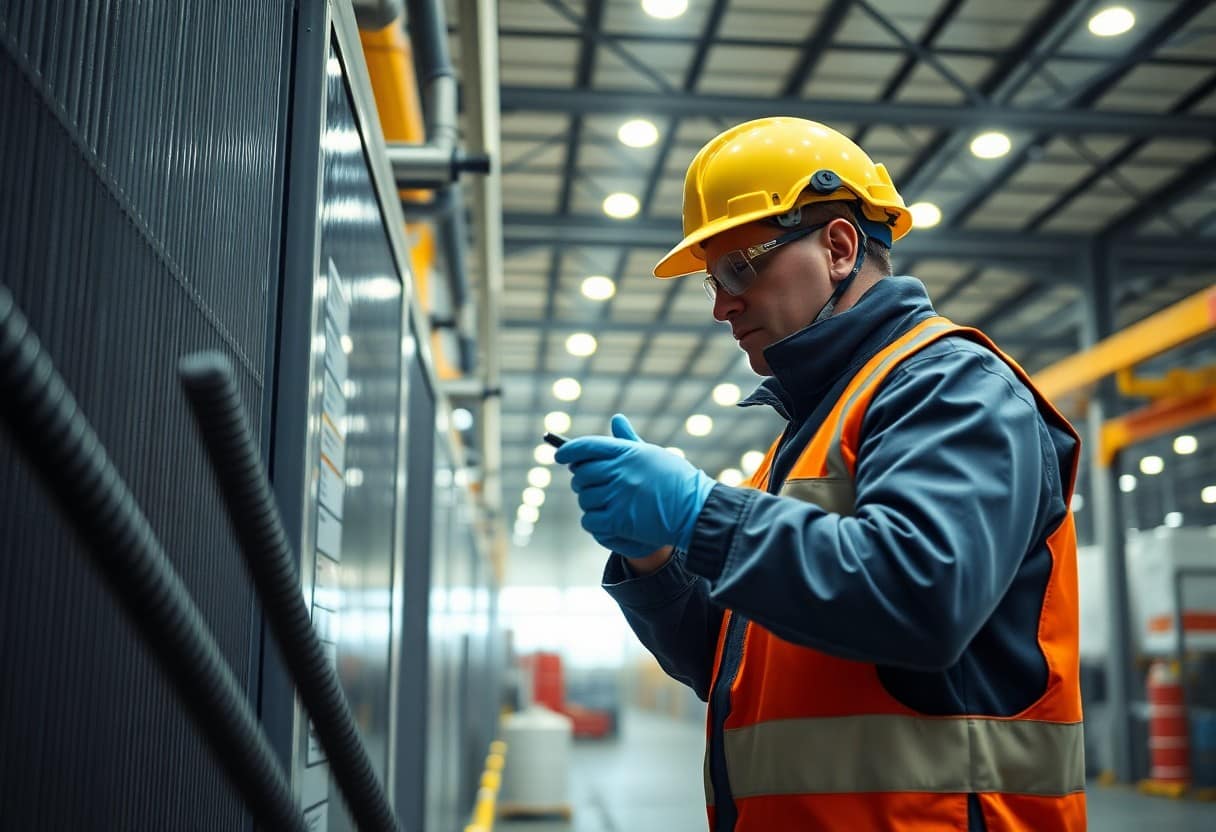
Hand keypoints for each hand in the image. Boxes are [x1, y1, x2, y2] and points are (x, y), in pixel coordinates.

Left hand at [555, 414, 715, 554]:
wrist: (695, 510)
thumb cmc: (675, 480)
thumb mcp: (652, 454)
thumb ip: (628, 440)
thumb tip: (616, 419)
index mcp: (627, 452)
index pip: (587, 446)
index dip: (568, 450)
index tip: (559, 455)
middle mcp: (620, 472)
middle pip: (581, 474)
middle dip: (581, 480)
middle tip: (588, 485)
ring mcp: (618, 496)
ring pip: (584, 499)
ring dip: (590, 503)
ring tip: (605, 504)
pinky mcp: (619, 520)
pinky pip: (590, 520)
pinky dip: (594, 521)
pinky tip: (606, 519)